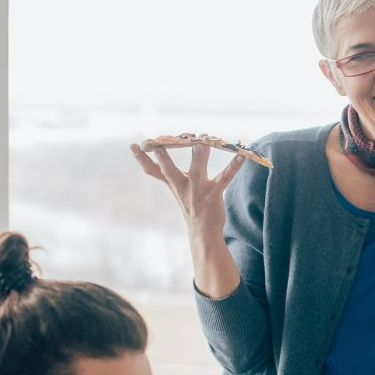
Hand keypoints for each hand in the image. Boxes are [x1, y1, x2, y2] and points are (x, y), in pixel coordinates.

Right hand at [129, 142, 245, 238]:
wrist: (203, 231)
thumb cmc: (191, 204)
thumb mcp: (176, 188)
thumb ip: (167, 173)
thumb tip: (158, 154)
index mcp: (173, 183)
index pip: (153, 171)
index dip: (142, 159)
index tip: (133, 146)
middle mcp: (182, 186)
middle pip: (169, 170)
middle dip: (163, 158)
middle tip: (157, 144)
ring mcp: (198, 190)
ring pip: (197, 170)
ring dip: (199, 156)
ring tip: (201, 142)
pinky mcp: (214, 193)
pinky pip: (224, 178)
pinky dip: (233, 167)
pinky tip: (240, 156)